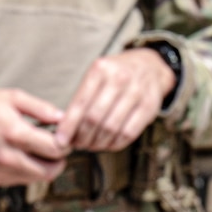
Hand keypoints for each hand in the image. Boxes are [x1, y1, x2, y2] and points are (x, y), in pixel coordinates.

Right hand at [0, 88, 67, 186]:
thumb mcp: (13, 97)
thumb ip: (41, 108)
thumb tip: (63, 118)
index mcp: (14, 133)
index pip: (54, 149)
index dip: (65, 144)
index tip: (65, 138)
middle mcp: (6, 157)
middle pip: (48, 171)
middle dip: (58, 161)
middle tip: (58, 149)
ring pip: (34, 179)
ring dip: (43, 167)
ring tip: (40, 150)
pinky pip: (18, 180)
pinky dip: (26, 171)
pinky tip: (22, 156)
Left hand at [58, 48, 176, 152]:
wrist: (150, 66)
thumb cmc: (116, 75)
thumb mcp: (97, 76)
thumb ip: (81, 99)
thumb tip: (64, 130)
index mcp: (101, 69)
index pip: (80, 103)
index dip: (69, 126)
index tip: (61, 141)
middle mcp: (120, 78)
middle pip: (94, 118)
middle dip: (82, 137)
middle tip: (77, 144)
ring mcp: (137, 92)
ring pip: (111, 128)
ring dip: (97, 143)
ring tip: (91, 145)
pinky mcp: (150, 106)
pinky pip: (128, 133)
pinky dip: (114, 144)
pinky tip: (108, 143)